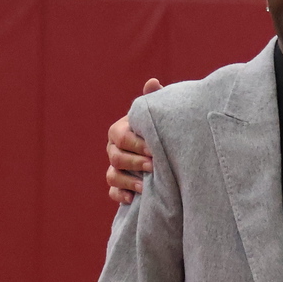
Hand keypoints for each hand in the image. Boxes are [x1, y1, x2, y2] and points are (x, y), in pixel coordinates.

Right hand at [106, 79, 160, 203]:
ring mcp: (115, 168)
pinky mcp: (119, 186)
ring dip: (128, 181)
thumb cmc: (162, 129)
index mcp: (122, 130)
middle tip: (153, 166)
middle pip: (115, 157)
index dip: (135, 143)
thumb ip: (155, 100)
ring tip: (146, 186)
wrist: (170, 153)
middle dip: (134, 162)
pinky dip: (121, 195)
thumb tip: (153, 82)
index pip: (120, 136)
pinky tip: (133, 199)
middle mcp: (115, 149)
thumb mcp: (160, 116)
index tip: (154, 149)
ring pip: (112, 175)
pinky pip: (113, 192)